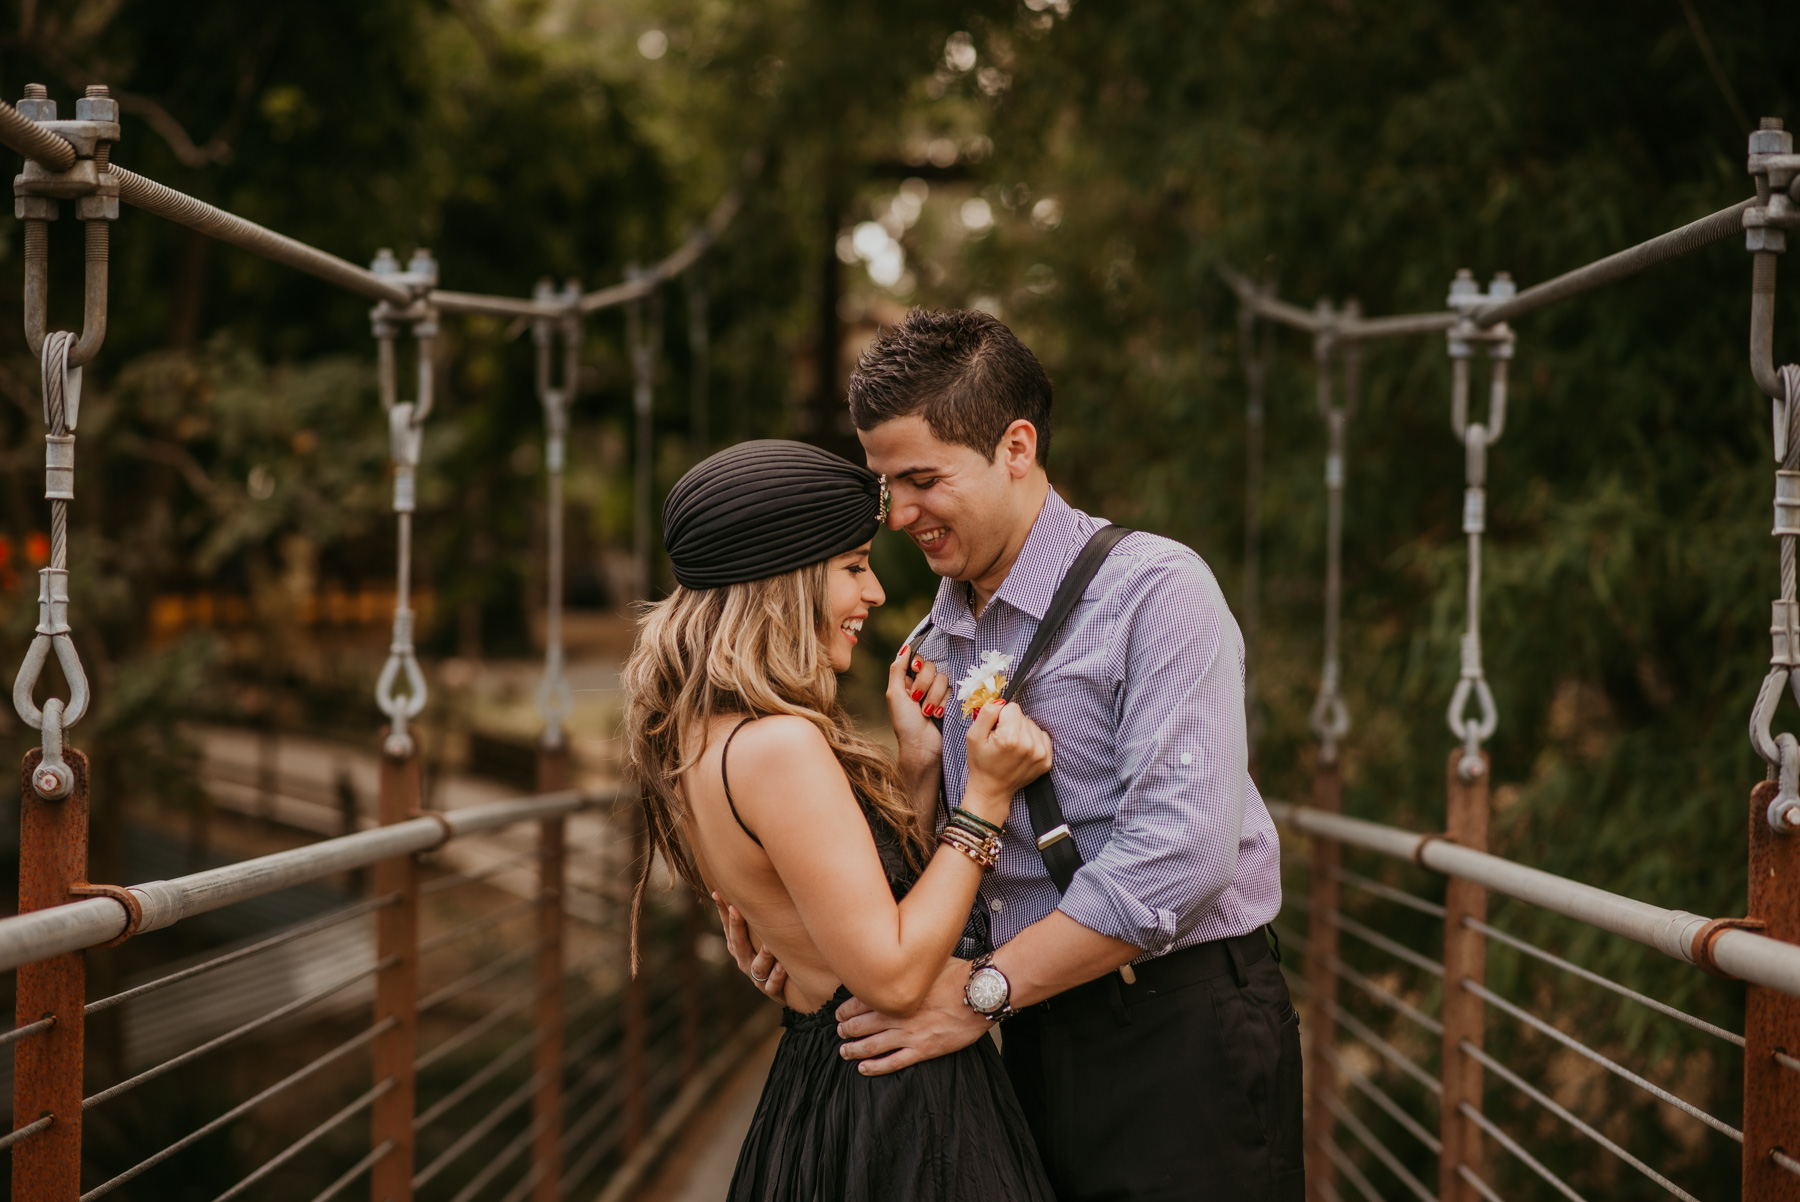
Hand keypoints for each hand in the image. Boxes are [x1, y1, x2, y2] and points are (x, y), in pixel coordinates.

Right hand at [713, 891, 785, 1001]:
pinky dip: (777, 977)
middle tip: (737, 909)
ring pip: (758, 967)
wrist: (789, 989)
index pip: (728, 926)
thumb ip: (758, 914)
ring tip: (769, 944)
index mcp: (739, 947)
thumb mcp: (763, 934)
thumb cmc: (773, 954)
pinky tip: (783, 966)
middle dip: (736, 926)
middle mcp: (745, 961)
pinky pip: (773, 986)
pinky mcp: (773, 992)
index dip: (723, 911)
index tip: (717, 892)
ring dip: (763, 955)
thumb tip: (749, 879)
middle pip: (738, 944)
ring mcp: (758, 978)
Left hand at [834, 956, 989, 1073]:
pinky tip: (863, 1068)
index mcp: (899, 991)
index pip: (862, 1001)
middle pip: (862, 1024)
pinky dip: (876, 1067)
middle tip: (839, 1031)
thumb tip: (903, 956)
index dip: (846, 1009)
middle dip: (847, 1028)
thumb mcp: (930, 963)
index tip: (839, 1013)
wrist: (980, 994)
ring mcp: (910, 1033)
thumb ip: (912, 966)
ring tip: (844, 1050)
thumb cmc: (959, 975)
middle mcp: (899, 1013)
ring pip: (873, 1044)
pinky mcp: (924, 1049)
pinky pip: (894, 1062)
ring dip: (854, 1048)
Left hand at [887, 644, 949, 777]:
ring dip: (934, 697)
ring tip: (927, 712)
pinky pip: (953, 691)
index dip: (919, 664)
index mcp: (908, 681)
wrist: (922, 747)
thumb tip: (905, 648)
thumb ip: (897, 670)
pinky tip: (937, 716)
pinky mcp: (950, 702)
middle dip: (925, 685)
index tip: (915, 670)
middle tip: (917, 700)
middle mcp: (923, 684)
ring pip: (944, 679)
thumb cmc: (905, 723)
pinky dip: (944, 704)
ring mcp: (937, 693)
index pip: (919, 660)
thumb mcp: (895, 695)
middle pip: (932, 667)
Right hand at [962, 700, 1051, 823]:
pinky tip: (1022, 751)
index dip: (1001, 717)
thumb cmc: (981, 763)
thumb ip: (987, 713)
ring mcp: (1040, 754)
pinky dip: (1032, 740)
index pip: (1012, 707)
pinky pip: (1042, 736)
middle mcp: (1029, 744)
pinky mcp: (1046, 760)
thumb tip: (1001, 701)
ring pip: (1033, 725)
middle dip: (1012, 724)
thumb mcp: (973, 735)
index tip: (996, 731)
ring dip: (1023, 732)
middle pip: (1023, 716)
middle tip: (1002, 741)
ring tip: (1011, 747)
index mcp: (1010, 737)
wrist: (992, 790)